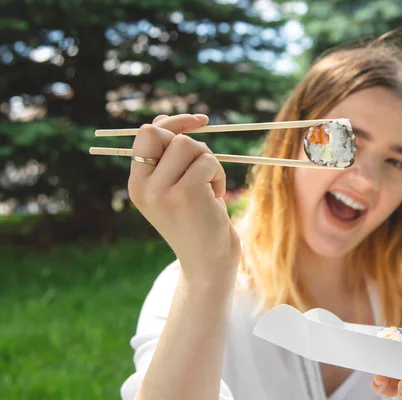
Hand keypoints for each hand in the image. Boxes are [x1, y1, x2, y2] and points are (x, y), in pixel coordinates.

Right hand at [127, 114, 240, 282]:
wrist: (208, 261)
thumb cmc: (197, 221)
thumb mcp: (174, 188)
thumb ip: (167, 157)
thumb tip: (165, 119)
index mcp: (137, 183)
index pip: (146, 133)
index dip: (174, 123)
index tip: (201, 122)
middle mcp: (143, 186)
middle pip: (165, 133)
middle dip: (193, 143)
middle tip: (206, 166)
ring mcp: (162, 190)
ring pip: (189, 145)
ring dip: (209, 161)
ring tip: (210, 187)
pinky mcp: (185, 194)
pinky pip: (207, 162)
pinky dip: (218, 175)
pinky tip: (215, 198)